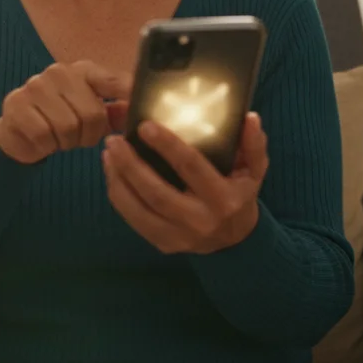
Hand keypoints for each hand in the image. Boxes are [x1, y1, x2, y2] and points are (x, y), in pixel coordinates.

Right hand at [0, 61, 131, 163]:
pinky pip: (43, 135)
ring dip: (66, 142)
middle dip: (89, 135)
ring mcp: (35, 85)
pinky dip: (45, 145)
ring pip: (68, 127)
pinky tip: (42, 140)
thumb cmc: (60, 120)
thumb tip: (137, 110)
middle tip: (78, 136)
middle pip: (92, 114)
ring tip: (59, 137)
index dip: (129, 95)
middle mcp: (60, 72)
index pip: (113, 82)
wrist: (17, 130)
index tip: (141, 109)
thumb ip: (114, 111)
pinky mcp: (16, 104)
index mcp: (83, 71)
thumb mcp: (89, 113)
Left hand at [102, 113, 268, 254]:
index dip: (167, 146)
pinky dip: (119, 196)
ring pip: (139, 209)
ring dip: (118, 180)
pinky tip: (112, 174)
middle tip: (114, 140)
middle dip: (131, 165)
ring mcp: (180, 236)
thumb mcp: (254, 171)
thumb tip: (249, 118)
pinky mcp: (164, 244)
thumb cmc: (240, 195)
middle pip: (157, 192)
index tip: (145, 126)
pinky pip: (134, 220)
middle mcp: (200, 221)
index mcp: (223, 198)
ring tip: (108, 154)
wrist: (237, 242)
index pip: (191, 167)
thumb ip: (252, 145)